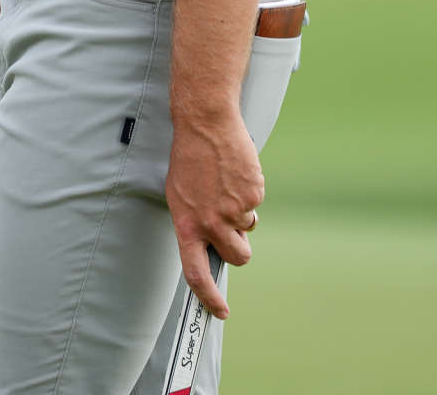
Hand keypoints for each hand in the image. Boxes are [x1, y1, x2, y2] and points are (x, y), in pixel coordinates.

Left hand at [165, 111, 263, 318]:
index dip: (209, 297)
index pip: (196, 273)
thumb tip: (208, 247)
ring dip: (243, 215)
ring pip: (249, 229)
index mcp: (187, 225)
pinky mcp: (253, 195)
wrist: (205, 124)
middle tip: (234, 230)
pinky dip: (249, 194)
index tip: (220, 311)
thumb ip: (194, 224)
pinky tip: (235, 174)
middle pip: (237, 256)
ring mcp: (233, 210)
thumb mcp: (180, 197)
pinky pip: (256, 205)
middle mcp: (211, 223)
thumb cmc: (189, 159)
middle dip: (240, 248)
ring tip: (227, 187)